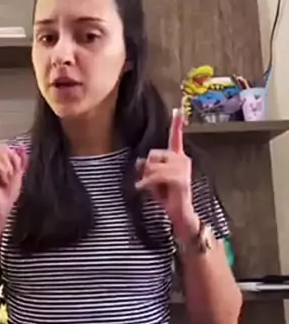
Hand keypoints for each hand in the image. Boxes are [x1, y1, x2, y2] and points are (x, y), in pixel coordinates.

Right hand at [0, 107, 27, 224]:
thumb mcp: (18, 175)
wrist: (0, 209)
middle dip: (13, 162)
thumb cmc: (6, 194)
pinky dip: (3, 172)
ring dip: (9, 169)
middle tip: (9, 176)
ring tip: (3, 180)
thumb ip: (21, 161)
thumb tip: (22, 148)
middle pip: (5, 147)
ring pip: (1, 155)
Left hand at [135, 107, 198, 240]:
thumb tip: (140, 161)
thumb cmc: (168, 196)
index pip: (176, 137)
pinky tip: (143, 189)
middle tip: (152, 183)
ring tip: (153, 189)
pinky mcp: (180, 179)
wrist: (180, 214)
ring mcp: (183, 168)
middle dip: (147, 169)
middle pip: (153, 154)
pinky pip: (156, 175)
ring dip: (147, 179)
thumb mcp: (153, 180)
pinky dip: (146, 183)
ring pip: (152, 166)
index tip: (178, 109)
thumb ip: (147, 168)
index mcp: (177, 157)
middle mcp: (183, 159)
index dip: (177, 123)